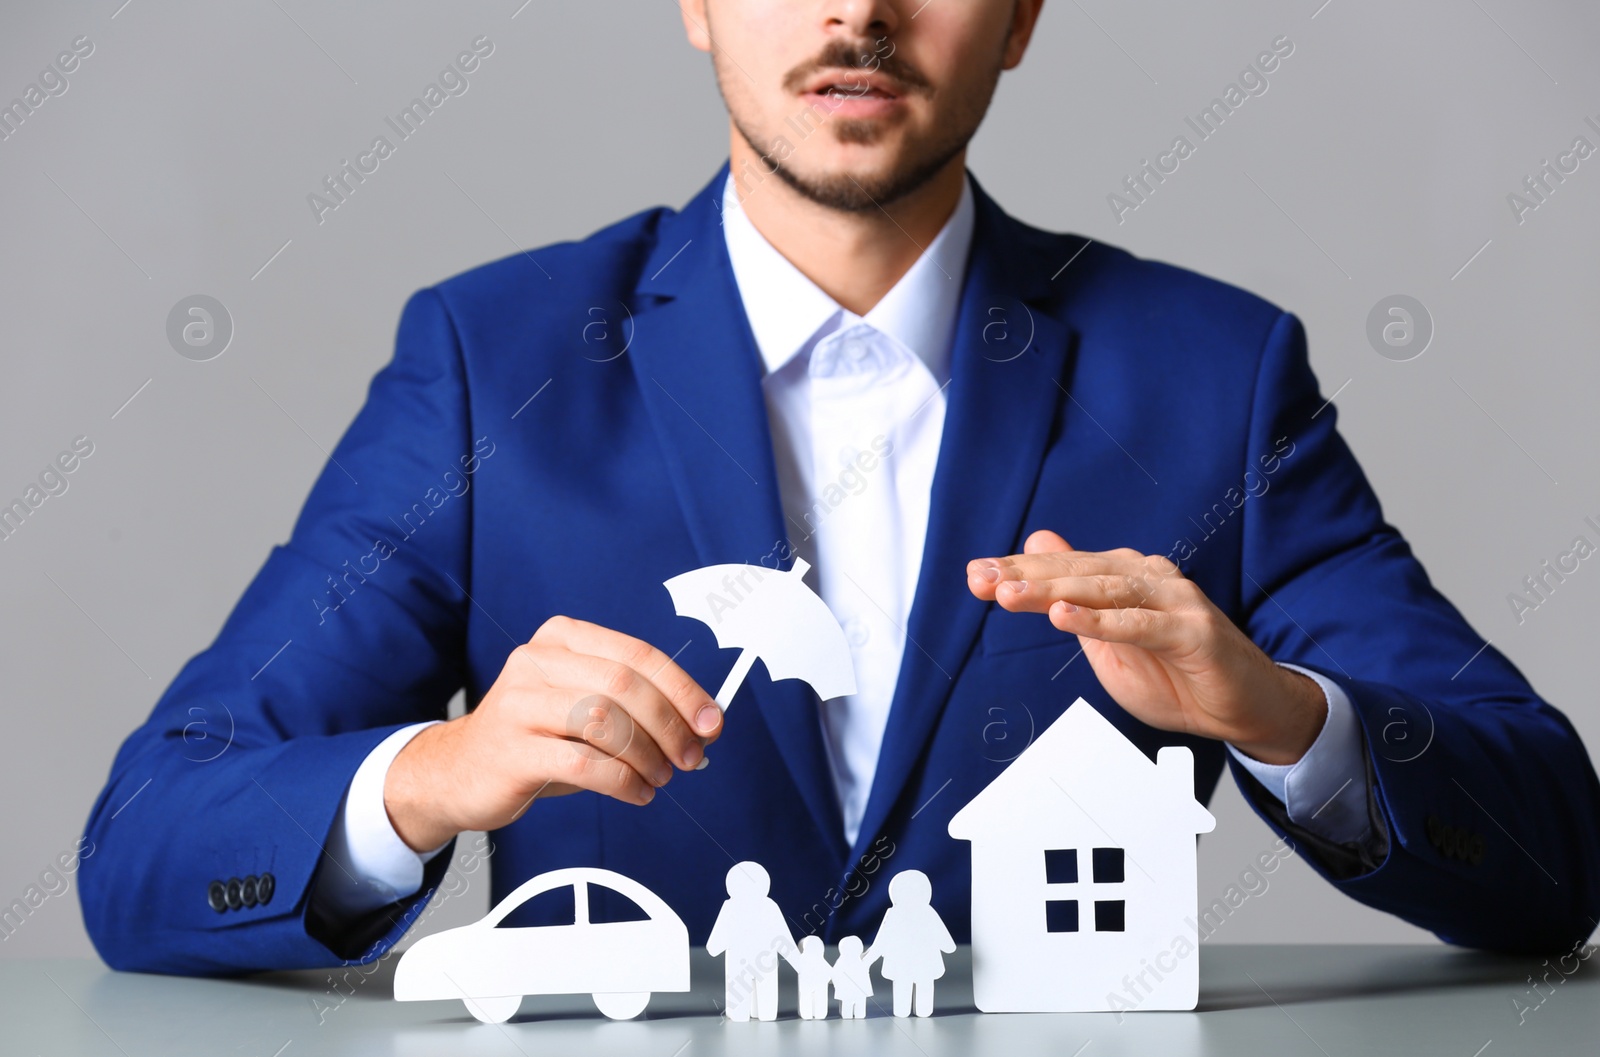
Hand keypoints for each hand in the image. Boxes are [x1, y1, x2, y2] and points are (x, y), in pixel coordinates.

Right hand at [385, 615, 722, 851]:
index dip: (683, 689)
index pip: (638, 655)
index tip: (711, 721)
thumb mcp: (584, 708)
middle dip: (670, 725)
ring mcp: (518, 703)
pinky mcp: (511, 749)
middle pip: (624, 685)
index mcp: (562, 638)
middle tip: (692, 758)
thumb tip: (702, 726)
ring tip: (660, 777)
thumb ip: (637, 708)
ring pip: (605, 721)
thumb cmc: (535, 738)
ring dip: (647, 755)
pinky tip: (637, 792)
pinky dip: (622, 782)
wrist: (459, 771)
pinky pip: (583, 764)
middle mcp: (536, 661)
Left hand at [967, 530, 1326, 765]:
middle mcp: (1148, 577)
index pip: (1064, 568)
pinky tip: (1065, 618)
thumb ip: (1073, 597)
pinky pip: (1139, 624)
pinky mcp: (1192, 630)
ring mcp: (1173, 600)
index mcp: (1124, 578)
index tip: (975, 575)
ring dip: (1055, 592)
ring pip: (1104, 590)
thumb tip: (1037, 544)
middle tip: (982, 580)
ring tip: (1011, 595)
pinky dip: (1101, 621)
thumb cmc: (1175, 675)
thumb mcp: (1108, 640)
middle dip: (1026, 576)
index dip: (1019, 570)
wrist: (1242, 709)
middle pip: (1079, 572)